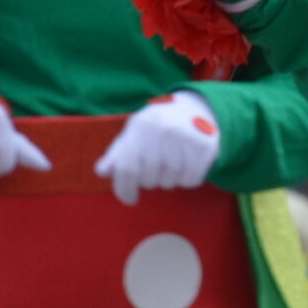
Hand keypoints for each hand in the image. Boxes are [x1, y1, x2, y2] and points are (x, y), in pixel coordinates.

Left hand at [93, 92, 220, 204]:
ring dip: (168, 181)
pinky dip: (187, 180)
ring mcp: (186, 137)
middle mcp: (162, 130)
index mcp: (140, 126)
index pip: (127, 168)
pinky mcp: (205, 146)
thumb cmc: (156, 127)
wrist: (194, 108)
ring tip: (171, 166)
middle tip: (155, 171)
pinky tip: (187, 166)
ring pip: (170, 181)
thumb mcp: (133, 134)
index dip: (125, 189)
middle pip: (149, 178)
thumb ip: (116, 154)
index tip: (129, 199)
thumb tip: (102, 171)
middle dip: (150, 181)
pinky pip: (191, 180)